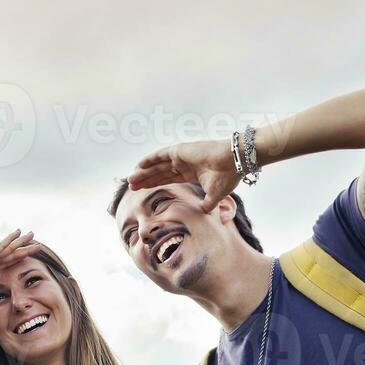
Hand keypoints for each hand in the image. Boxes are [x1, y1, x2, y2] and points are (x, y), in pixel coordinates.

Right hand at [0, 229, 39, 297]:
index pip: (1, 263)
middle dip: (20, 247)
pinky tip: (19, 232)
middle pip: (8, 254)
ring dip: (21, 242)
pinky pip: (1, 247)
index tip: (20, 253)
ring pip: (9, 249)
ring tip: (32, 234)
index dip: (12, 258)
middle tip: (31, 239)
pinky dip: (11, 239)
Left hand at [126, 139, 241, 212]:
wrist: (233, 161)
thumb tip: (204, 214)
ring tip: (131, 179)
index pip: (168, 180)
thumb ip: (207, 205)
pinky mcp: (180, 150)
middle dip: (146, 180)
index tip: (142, 192)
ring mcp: (182, 156)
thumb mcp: (215, 195)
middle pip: (159, 173)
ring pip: (157, 165)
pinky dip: (149, 160)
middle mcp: (184, 164)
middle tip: (131, 187)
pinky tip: (138, 165)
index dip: (155, 185)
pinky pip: (160, 155)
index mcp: (191, 173)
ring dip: (144, 172)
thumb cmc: (227, 176)